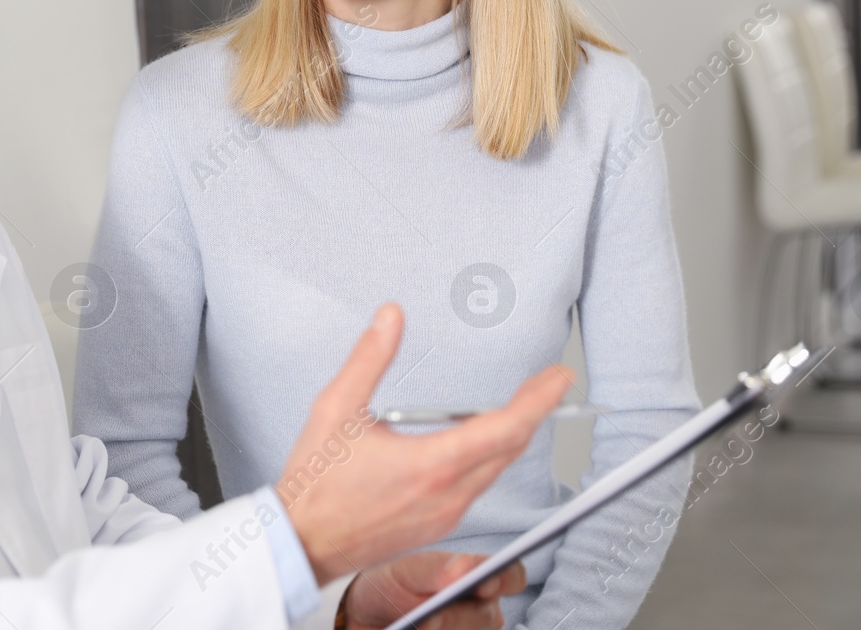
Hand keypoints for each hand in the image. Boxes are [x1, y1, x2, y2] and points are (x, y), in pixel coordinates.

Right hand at [277, 302, 572, 581]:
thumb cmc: (316, 485)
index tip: (559, 379)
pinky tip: (478, 442)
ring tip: (518, 407)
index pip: (505, 429)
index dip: (539, 401)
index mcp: (430, 465)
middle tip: (546, 384)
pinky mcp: (437, 525)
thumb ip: (369, 358)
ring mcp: (445, 515)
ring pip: (496, 471)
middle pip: (510, 450)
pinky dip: (489, 458)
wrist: (301, 543)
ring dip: (511, 437)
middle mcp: (447, 495)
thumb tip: (390, 318)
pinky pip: (478, 487)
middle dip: (533, 413)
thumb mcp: (337, 409)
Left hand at [342, 552, 527, 629]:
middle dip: (457, 617)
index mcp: (478, 580)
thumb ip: (436, 569)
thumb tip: (466, 569)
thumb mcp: (407, 571)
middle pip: (487, 617)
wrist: (366, 618)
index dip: (505, 579)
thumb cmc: (392, 586)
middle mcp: (482, 612)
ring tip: (419, 627)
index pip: (512, 576)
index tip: (483, 583)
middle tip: (430, 618)